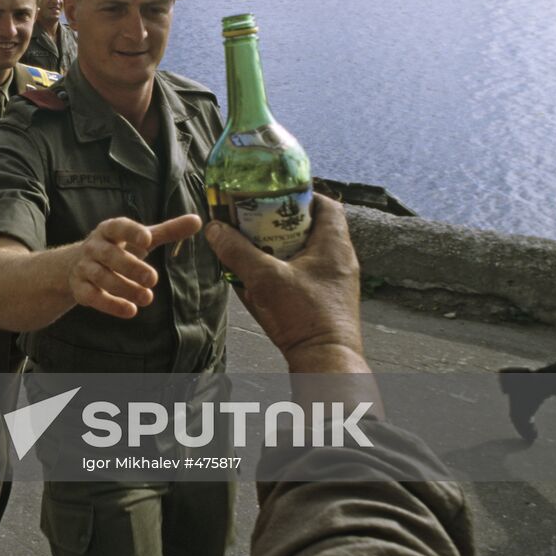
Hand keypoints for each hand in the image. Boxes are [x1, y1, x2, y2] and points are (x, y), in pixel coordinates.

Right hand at [69, 214, 201, 318]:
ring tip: (147, 298)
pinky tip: (130, 311)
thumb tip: (198, 220)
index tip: (147, 240)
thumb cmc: (118, 248)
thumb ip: (168, 231)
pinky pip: (92, 296)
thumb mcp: (140, 239)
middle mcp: (94, 247)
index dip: (132, 232)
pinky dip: (110, 305)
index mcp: (109, 230)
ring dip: (125, 288)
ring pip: (102, 278)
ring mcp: (84, 267)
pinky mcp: (80, 288)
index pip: (119, 227)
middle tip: (153, 279)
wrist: (75, 265)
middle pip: (110, 255)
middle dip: (131, 267)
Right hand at [205, 195, 366, 372]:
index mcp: (335, 246)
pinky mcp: (327, 301)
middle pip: (312, 227)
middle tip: (255, 220)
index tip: (275, 194)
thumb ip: (237, 252)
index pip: (326, 204)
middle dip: (281, 222)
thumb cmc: (304, 317)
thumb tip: (215, 229)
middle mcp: (340, 260)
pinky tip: (262, 280)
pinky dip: (284, 271)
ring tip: (254, 248)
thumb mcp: (265, 279)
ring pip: (306, 252)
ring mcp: (335, 282)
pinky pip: (304, 275)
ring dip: (280, 248)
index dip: (301, 194)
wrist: (325, 361)